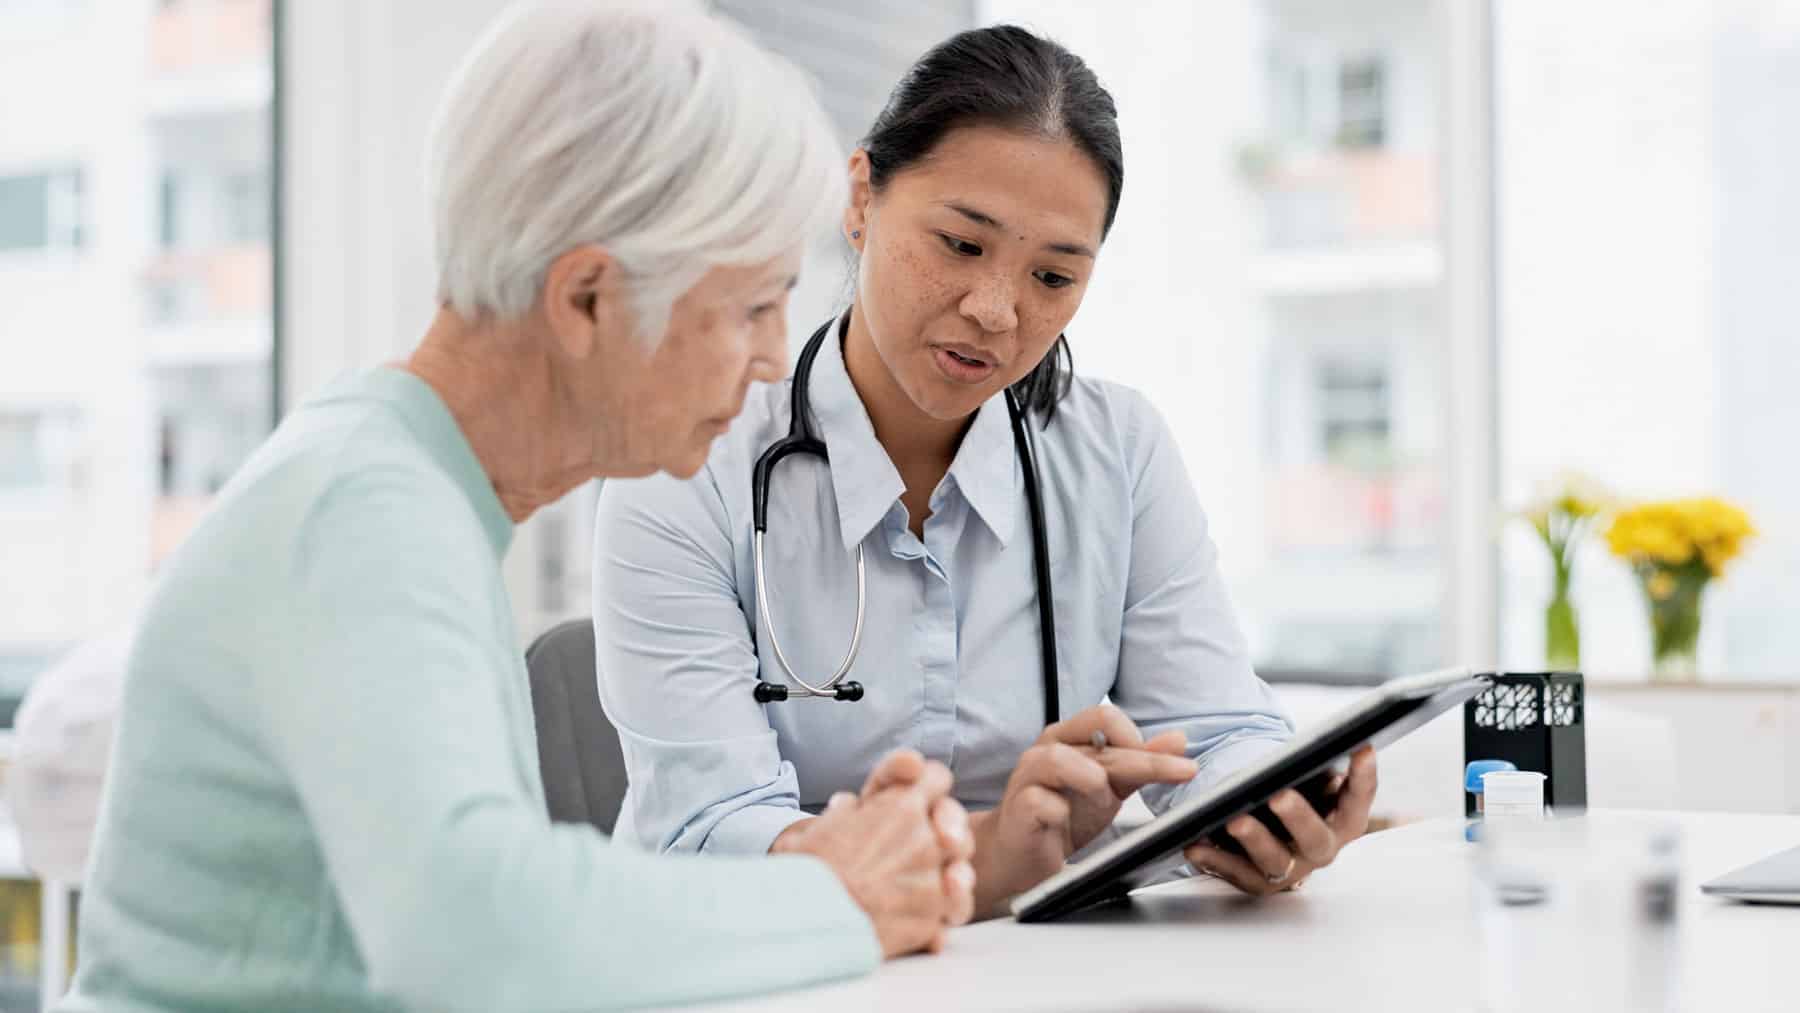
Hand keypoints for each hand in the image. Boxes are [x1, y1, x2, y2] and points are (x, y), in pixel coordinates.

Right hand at [771, 750, 974, 956]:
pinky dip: (935, 920)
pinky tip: (918, 924)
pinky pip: (946, 916)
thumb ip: (845, 810)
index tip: (920, 800)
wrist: (810, 918)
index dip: (929, 787)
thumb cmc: (810, 867)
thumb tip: (848, 805)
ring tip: (923, 890)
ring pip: (960, 876)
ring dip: (949, 881)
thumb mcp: (822, 824)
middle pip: (958, 831)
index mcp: (902, 807)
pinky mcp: (931, 921)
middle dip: (947, 838)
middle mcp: (926, 840)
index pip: (936, 779)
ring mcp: (933, 882)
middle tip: (925, 850)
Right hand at [968, 705, 1196, 916]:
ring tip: (1105, 802)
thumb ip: (1140, 762)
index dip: (1143, 738)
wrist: (1020, 853)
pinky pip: (1041, 803)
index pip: (1108, 719)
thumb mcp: (1110, 787)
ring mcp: (1028, 777)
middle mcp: (1046, 749)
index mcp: (1068, 737)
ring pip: (1059, 760)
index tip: (1179, 763)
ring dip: (1093, 781)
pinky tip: (1065, 821)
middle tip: (1182, 771)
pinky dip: (1060, 812)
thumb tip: (1178, 740)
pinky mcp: (1017, 808)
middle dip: (1145, 759)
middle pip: (1097, 740)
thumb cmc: (1062, 814)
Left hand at [1182, 745, 1378, 896]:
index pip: (1359, 798)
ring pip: (1274, 862)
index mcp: (1342, 819)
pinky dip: (1214, 860)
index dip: (1364, 776)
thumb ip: (1313, 766)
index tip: (1363, 747)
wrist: (1271, 828)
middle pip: (1316, 839)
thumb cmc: (1297, 793)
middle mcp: (1320, 847)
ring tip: (1234, 820)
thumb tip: (1314, 744)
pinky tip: (1195, 845)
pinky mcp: (1258, 882)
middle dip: (1299, 817)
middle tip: (1280, 795)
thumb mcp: (1310, 779)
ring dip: (1254, 840)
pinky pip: (1235, 874)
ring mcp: (1290, 869)